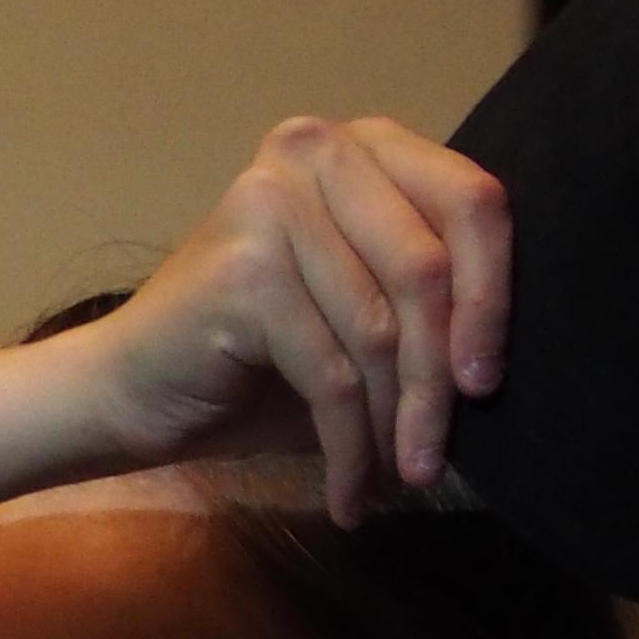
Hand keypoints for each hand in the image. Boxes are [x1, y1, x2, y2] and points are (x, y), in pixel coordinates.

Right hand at [86, 115, 511, 524]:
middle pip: (430, 272)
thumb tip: (515, 357)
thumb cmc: (249, 362)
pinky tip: (351, 492)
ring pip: (383, 333)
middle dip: (441, 380)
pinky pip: (332, 373)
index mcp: (359, 147)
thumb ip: (431, 299)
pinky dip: (349, 446)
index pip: (471, 204)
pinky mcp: (242, 270)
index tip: (486, 385)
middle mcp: (313, 151)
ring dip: (394, 426)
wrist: (122, 392)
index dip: (495, 300)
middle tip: (435, 456)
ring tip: (391, 480)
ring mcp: (270, 204)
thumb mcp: (360, 316)